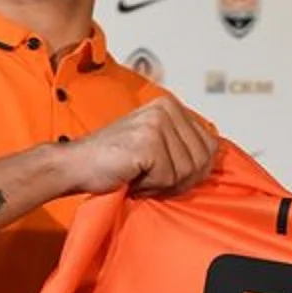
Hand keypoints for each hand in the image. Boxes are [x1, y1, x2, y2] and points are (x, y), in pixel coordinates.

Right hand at [60, 96, 217, 195]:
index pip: (211, 146)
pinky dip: (150, 187)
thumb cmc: (114, 161)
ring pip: (187, 171)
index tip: (167, 173)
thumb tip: (216, 157)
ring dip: (162, 184)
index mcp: (171, 106)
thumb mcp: (157, 145)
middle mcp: (166, 109)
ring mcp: (158, 123)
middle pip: (202, 161)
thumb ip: (184, 145)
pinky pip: (168, 178)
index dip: (194, 170)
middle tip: (150, 178)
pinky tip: (132, 176)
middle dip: (179, 179)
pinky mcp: (148, 142)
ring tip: (139, 175)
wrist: (75, 166)